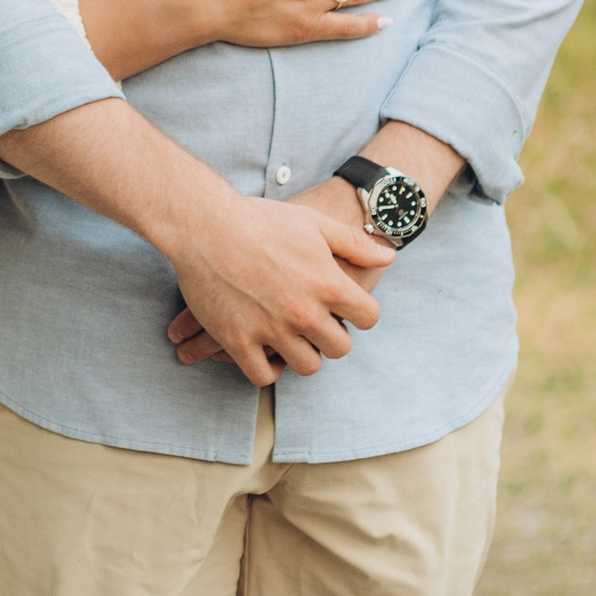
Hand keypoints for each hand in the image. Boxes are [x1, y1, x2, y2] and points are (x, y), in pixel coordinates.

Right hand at [161, 184, 392, 385]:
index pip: (368, 318)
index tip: (346, 308)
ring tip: (293, 338)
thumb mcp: (315, 223)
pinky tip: (267, 353)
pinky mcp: (238, 341)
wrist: (205, 224)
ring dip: (303, 353)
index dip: (361, 313)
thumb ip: (354, 243)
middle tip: (318, 324)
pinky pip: (263, 376)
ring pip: (306, 365)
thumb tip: (389, 255)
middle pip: (340, 348)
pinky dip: (268, 369)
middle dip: (333, 336)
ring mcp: (271, 330)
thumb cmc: (261, 219)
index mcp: (328, 284)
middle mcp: (305, 313)